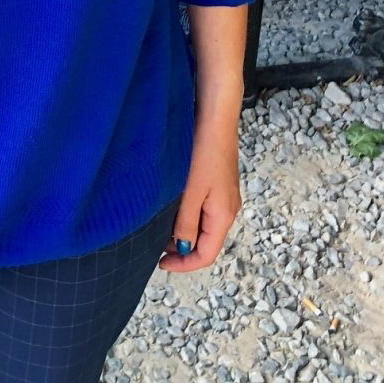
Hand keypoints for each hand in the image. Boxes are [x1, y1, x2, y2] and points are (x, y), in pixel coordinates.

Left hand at [157, 123, 241, 273]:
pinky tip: (172, 206)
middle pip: (206, 242)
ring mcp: (224, 196)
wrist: (215, 118)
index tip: (160, 262)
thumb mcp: (192, 191)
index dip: (184, 264)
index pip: (206, 254)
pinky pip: (204, 209)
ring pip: (203, 225)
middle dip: (182, 248)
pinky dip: (188, 215)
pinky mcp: (218, 183)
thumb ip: (186, 221)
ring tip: (160, 225)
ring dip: (184, 231)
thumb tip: (182, 248)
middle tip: (156, 244)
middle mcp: (227, 209)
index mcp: (223, 216)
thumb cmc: (205, 152)